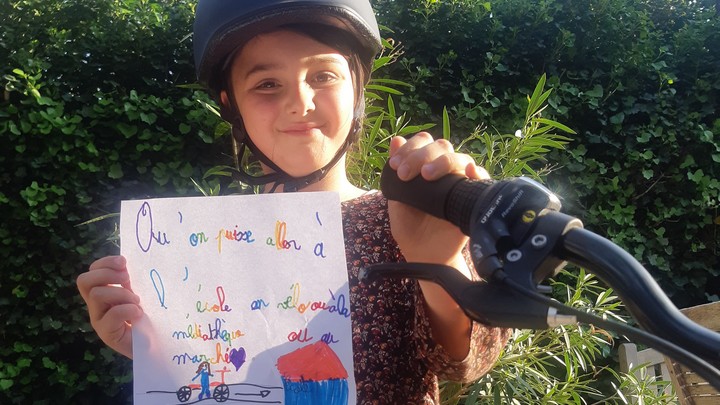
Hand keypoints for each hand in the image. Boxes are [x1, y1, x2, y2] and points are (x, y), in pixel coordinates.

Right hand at [76, 255, 141, 358]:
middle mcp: (95, 305)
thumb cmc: (145, 317)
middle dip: (107, 274)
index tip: (124, 262)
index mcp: (102, 291)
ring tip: (137, 302)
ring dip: (121, 294)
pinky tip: (139, 314)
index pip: (92, 270)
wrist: (152, 345)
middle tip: (127, 279)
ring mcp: (98, 319)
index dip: (105, 262)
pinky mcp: (106, 333)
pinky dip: (128, 310)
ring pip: (97, 295)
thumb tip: (127, 262)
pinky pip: (111, 315)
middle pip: (84, 281)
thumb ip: (129, 281)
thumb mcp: (136, 293)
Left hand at [387, 133, 488, 264]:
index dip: (410, 148)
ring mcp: (460, 182)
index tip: (395, 165)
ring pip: (461, 158)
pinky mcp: (473, 197)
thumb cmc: (410, 227)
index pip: (423, 143)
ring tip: (427, 176)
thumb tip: (396, 139)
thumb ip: (394, 173)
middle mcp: (445, 171)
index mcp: (425, 167)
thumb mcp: (396, 199)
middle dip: (421, 155)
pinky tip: (468, 172)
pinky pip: (482, 178)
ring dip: (443, 161)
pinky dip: (477, 171)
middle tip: (405, 174)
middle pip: (442, 146)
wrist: (423, 255)